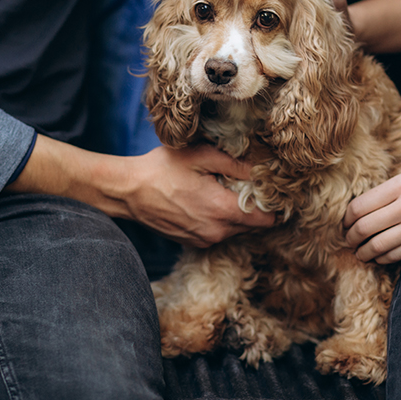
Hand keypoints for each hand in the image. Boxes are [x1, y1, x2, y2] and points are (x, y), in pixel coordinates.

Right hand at [124, 144, 274, 247]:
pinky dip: (218, 221)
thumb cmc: (162, 169)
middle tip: (242, 185)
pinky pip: (217, 233)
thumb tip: (260, 169)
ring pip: (235, 230)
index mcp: (222, 210)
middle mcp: (216, 231)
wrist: (129, 191)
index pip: (266, 219)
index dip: (271, 204)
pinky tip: (203, 202)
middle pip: (252, 225)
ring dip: (233, 214)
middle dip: (252, 207)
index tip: (266, 190)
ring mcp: (203, 240)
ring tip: (219, 191)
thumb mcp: (201, 156)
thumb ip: (235, 164)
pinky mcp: (193, 243)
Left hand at [344, 166, 400, 263]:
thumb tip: (361, 208)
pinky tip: (378, 257)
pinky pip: (397, 255)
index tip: (344, 224)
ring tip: (359, 253)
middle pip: (364, 228)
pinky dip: (382, 258)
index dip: (346, 219)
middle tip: (347, 240)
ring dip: (363, 252)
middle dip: (350, 237)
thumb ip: (389, 189)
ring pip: (377, 246)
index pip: (360, 207)